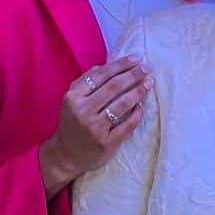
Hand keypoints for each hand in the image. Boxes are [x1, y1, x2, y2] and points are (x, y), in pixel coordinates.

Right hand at [39, 57, 151, 196]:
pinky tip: (141, 106)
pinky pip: (127, 125)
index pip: (100, 75)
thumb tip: (109, 65)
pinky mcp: (106, 143)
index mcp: (73, 97)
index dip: (120, 65)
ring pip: (122, 104)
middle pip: (113, 87)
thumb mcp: (72, 100)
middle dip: (133, 75)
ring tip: (149, 83)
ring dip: (138, 91)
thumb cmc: (72, 123)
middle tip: (148, 69)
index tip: (136, 59)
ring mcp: (95, 128)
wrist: (65, 156)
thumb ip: (86, 81)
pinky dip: (137, 113)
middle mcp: (82, 111)